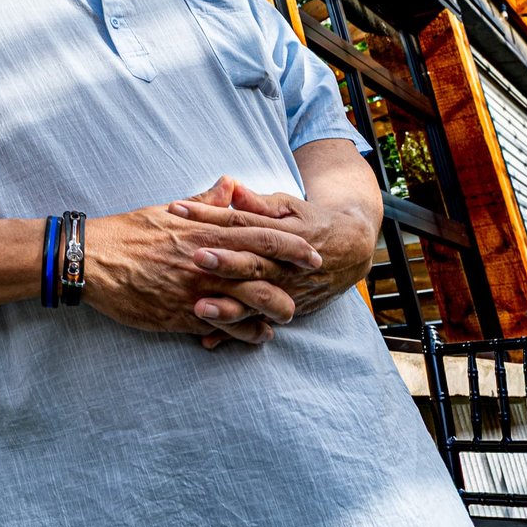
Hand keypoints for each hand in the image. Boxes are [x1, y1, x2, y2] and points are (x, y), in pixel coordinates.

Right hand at [82, 189, 322, 345]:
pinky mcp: (184, 314)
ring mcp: (198, 289)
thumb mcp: (167, 211)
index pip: (261, 235)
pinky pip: (227, 327)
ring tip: (286, 314)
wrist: (90, 260)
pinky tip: (257, 334)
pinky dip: (247, 332)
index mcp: (205, 232)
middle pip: (266, 272)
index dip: (292, 246)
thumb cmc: (127, 233)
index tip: (312, 252)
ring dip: (275, 310)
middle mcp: (207, 260)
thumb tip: (229, 185)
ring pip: (253, 303)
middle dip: (293, 280)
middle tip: (310, 285)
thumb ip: (204, 202)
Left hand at [176, 173, 377, 348]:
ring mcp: (286, 291)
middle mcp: (285, 265)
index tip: (176, 209)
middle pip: (252, 263)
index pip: (241, 222)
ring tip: (200, 307)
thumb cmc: (309, 221)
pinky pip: (256, 325)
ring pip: (256, 301)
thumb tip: (230, 185)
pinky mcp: (283, 310)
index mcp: (283, 233)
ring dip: (228, 306)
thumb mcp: (288, 206)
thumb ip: (257, 202)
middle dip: (225, 262)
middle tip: (196, 257)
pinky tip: (207, 340)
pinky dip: (233, 335)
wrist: (349, 250)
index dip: (209, 215)